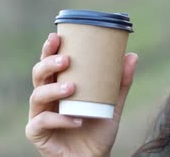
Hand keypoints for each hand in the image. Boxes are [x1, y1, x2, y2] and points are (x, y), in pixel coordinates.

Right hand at [25, 33, 138, 156]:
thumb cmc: (98, 129)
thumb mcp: (112, 104)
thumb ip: (120, 83)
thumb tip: (132, 56)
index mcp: (58, 85)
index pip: (50, 63)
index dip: (49, 49)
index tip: (57, 36)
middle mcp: (46, 97)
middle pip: (38, 74)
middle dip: (48, 63)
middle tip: (66, 59)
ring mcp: (39, 115)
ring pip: (37, 96)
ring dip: (53, 89)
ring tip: (72, 88)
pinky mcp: (37, 133)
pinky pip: (42, 122)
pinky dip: (59, 119)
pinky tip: (76, 120)